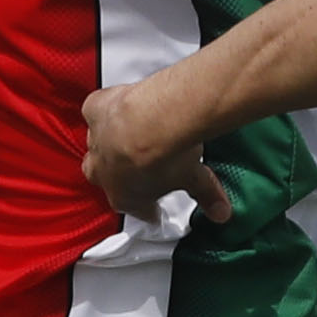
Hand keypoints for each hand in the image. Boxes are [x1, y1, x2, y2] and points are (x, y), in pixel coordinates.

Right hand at [80, 80, 222, 226]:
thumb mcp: (194, 179)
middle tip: (145, 164)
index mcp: (124, 197)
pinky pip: (96, 113)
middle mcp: (102, 173)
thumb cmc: (167, 155)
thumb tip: (222, 212)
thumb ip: (206, 195)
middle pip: (108, 178)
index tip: (159, 205)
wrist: (152, 121)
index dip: (149, 206)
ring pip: (100, 145)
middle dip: (123, 173)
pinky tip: (120, 104)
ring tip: (136, 131)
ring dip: (114, 141)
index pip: (135, 207)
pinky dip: (106, 110)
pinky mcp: (94, 111)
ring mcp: (96, 142)